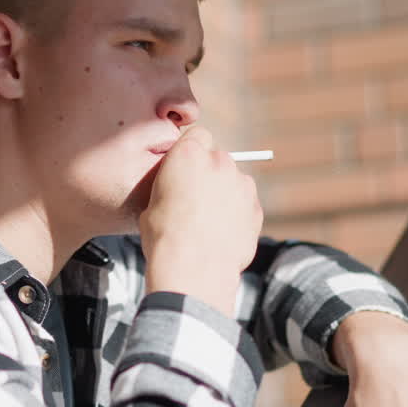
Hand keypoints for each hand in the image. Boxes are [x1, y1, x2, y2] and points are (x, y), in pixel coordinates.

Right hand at [138, 126, 262, 314]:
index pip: (198, 135)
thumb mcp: (151, 202)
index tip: (184, 170)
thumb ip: (170, 183)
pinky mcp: (256, 209)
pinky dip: (237, 214)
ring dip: (225, 194)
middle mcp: (220, 163)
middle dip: (209, 173)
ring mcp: (242, 185)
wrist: (193, 271)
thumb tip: (176, 186)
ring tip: (208, 222)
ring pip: (234, 181)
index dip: (191, 151)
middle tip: (195, 200)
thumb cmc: (164, 237)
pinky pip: (245, 204)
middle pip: (218, 158)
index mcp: (189, 155)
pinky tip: (221, 234)